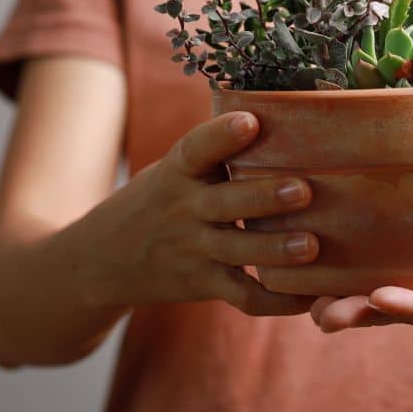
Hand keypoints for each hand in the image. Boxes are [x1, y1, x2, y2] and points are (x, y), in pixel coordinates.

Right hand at [68, 111, 318, 315]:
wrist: (101, 260)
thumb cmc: (160, 198)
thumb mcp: (175, 168)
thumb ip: (216, 151)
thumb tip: (284, 110)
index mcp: (179, 171)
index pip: (196, 148)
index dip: (222, 135)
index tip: (250, 121)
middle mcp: (184, 209)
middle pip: (224, 204)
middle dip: (263, 197)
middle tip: (302, 189)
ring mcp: (193, 249)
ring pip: (236, 252)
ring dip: (274, 250)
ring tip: (311, 246)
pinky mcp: (203, 283)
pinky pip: (242, 297)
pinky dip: (277, 301)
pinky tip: (311, 296)